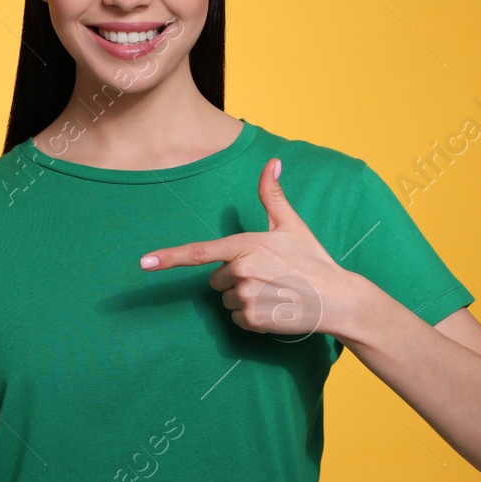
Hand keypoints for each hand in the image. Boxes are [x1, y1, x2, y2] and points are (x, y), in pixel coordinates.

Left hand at [138, 158, 353, 338]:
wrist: (337, 298)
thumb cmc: (312, 259)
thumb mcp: (291, 225)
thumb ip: (273, 195)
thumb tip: (272, 162)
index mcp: (246, 246)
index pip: (199, 253)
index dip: (168, 257)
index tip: (144, 263)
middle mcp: (242, 271)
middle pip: (216, 280)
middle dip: (233, 278)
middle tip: (266, 276)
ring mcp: (247, 297)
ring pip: (226, 300)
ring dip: (243, 297)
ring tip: (273, 291)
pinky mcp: (254, 319)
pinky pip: (236, 318)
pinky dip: (251, 316)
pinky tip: (274, 307)